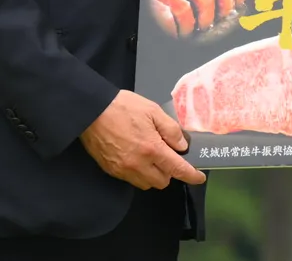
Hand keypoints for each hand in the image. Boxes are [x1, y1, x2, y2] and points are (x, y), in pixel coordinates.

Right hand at [79, 90, 206, 189]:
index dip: (191, 175)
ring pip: (146, 184)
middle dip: (169, 172)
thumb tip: (182, 146)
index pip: (177, 169)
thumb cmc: (124, 107)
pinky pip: (131, 180)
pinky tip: (136, 158)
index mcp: (151, 148)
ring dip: (153, 175)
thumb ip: (170, 130)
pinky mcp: (111, 171)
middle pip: (161, 182)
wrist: (92, 111)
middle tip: (167, 156)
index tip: (199, 177)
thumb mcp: (153, 111)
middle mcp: (138, 164)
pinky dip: (139, 173)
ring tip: (151, 157)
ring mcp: (123, 170)